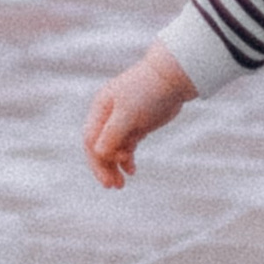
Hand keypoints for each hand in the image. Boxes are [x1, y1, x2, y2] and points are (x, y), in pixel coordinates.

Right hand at [83, 45, 196, 190]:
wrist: (173, 77)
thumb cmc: (148, 91)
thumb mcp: (128, 113)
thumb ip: (112, 133)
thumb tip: (98, 154)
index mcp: (100, 109)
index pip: (91, 140)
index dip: (96, 162)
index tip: (106, 179)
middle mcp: (108, 116)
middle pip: (100, 147)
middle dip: (104, 168)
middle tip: (114, 186)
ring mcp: (123, 122)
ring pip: (113, 149)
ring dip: (115, 166)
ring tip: (122, 183)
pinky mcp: (137, 126)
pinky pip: (127, 146)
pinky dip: (127, 159)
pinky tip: (132, 170)